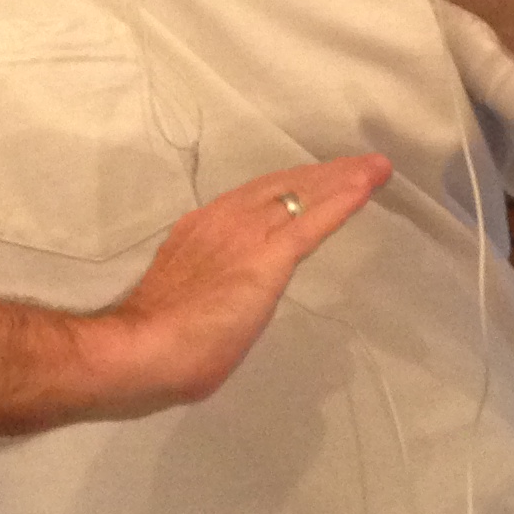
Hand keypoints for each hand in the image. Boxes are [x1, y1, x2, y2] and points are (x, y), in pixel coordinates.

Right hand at [85, 154, 390, 417]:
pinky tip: (367, 187)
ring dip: (341, 179)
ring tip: (374, 168)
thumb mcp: (187, 301)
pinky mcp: (268, 257)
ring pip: (302, 195)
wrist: (139, 349)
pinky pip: (314, 221)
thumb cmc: (154, 343)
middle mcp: (225, 220)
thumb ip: (212, 292)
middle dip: (322, 174)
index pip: (254, 198)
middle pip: (283, 186)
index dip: (289, 186)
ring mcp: (247, 235)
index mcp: (201, 230)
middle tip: (358, 164)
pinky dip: (344, 200)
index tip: (316, 179)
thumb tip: (224, 304)